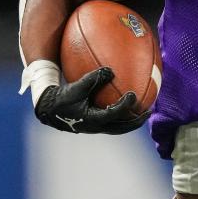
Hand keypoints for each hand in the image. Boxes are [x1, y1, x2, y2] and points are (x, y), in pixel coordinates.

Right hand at [34, 67, 149, 134]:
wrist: (49, 110)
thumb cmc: (61, 98)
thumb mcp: (75, 87)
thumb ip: (92, 79)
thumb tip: (110, 70)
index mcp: (92, 119)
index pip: (113, 114)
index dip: (125, 105)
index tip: (132, 94)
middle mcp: (97, 126)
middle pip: (122, 128)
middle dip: (136, 121)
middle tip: (148, 112)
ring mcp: (96, 127)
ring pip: (119, 127)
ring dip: (131, 121)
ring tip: (143, 112)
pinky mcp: (95, 124)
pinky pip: (113, 122)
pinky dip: (122, 116)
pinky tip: (127, 106)